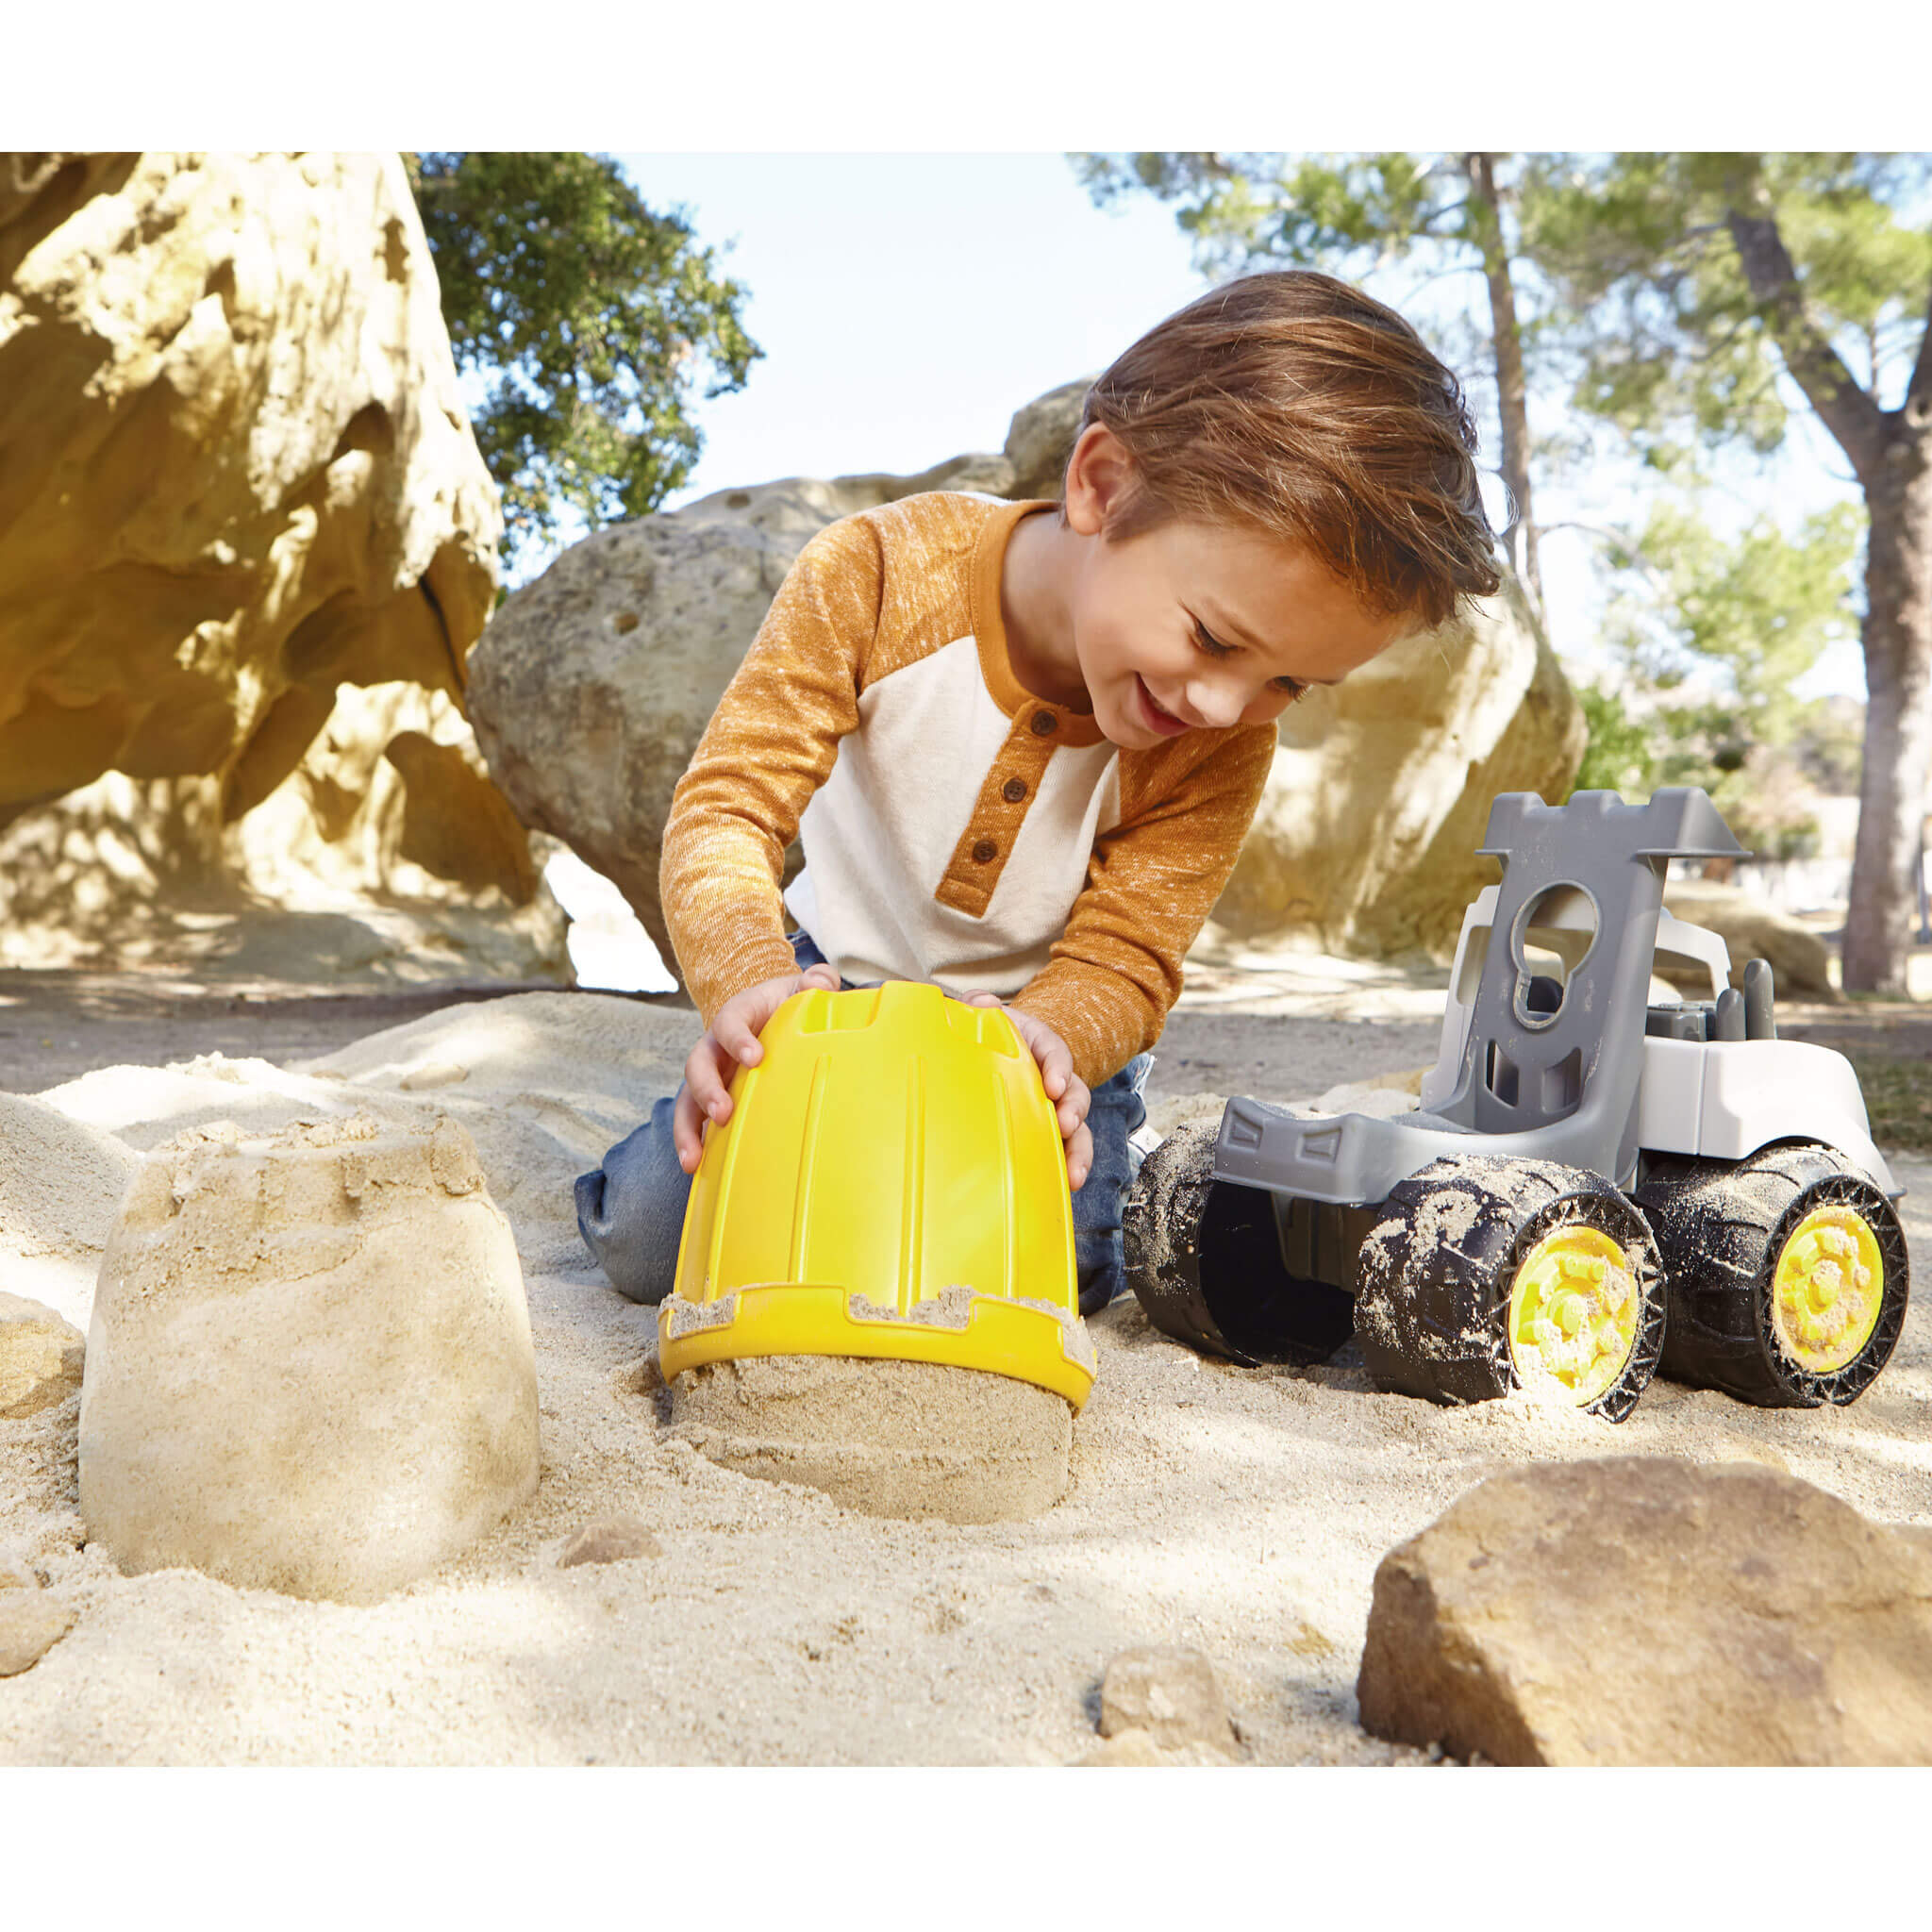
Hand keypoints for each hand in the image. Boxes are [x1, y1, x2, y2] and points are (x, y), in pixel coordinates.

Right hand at [673, 962, 842, 1173]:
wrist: (776, 1012)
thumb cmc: (791, 1003)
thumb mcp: (804, 987)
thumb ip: (817, 981)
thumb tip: (821, 984)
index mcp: (737, 1015)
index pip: (730, 1022)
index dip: (737, 1039)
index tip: (754, 1057)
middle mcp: (715, 1046)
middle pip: (698, 1064)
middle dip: (707, 1090)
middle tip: (723, 1112)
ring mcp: (711, 1074)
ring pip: (687, 1100)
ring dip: (688, 1129)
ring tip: (693, 1159)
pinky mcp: (714, 1098)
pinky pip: (695, 1122)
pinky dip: (693, 1144)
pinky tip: (696, 1169)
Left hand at [962, 992, 1091, 1190]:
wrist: (987, 1058)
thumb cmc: (985, 1038)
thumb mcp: (980, 1017)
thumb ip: (978, 1009)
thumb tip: (980, 1003)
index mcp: (1038, 1045)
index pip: (1055, 1052)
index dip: (1057, 1067)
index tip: (1052, 1085)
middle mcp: (1053, 1078)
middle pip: (1074, 1094)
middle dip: (1073, 1111)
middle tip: (1066, 1125)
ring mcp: (1052, 1109)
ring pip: (1076, 1130)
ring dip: (1078, 1151)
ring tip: (1074, 1175)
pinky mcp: (1045, 1134)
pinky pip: (1062, 1152)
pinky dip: (1066, 1169)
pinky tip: (1064, 1188)